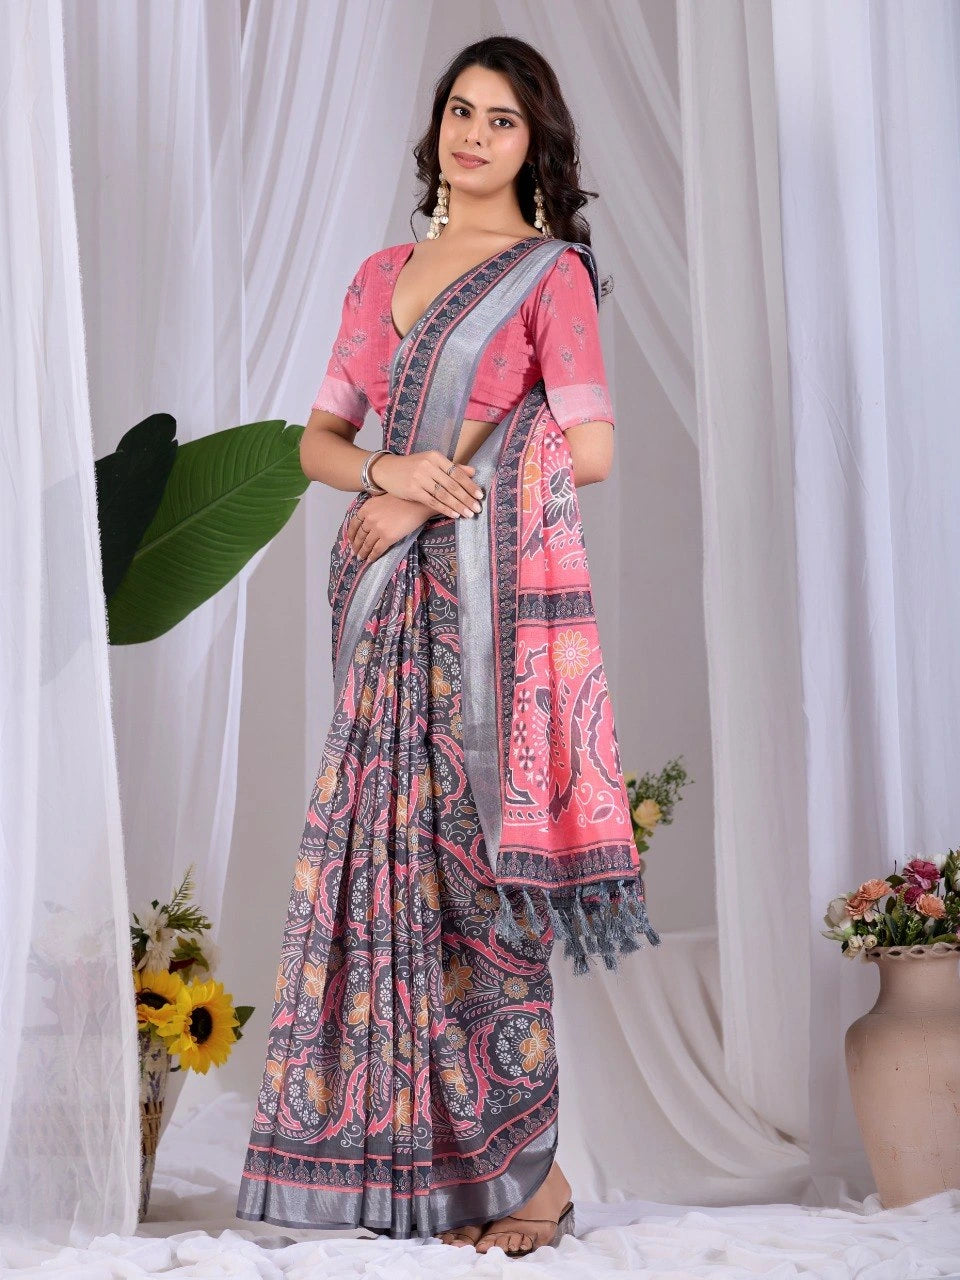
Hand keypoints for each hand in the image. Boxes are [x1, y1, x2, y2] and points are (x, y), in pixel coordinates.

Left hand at [348, 494, 435, 563]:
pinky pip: (377, 550)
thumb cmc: (403, 498)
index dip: (351, 535)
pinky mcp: (388, 538)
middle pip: (359, 536)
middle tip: (354, 552)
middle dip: (356, 546)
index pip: (354, 524)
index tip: (351, 541)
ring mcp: (378, 529)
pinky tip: (370, 560)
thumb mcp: (381, 499)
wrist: (418, 503)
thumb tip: (368, 519)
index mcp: (366, 508)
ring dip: (363, 553)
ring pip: (367, 544)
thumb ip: (372, 509)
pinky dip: (372, 556)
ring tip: (361, 558)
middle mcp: (369, 519)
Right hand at [370, 450, 484, 519]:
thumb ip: (452, 467)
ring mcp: (420, 478)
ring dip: (458, 506)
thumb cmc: (412, 466)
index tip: (479, 495)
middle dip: (466, 498)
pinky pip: (432, 502)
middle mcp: (428, 466)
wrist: (386, 470)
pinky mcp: (413, 490)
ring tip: (468, 514)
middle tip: (477, 508)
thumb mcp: (431, 462)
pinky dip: (444, 509)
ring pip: (443, 495)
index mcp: (435, 457)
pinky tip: (454, 514)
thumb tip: (473, 472)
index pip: (457, 472)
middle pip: (452, 485)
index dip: (469, 485)